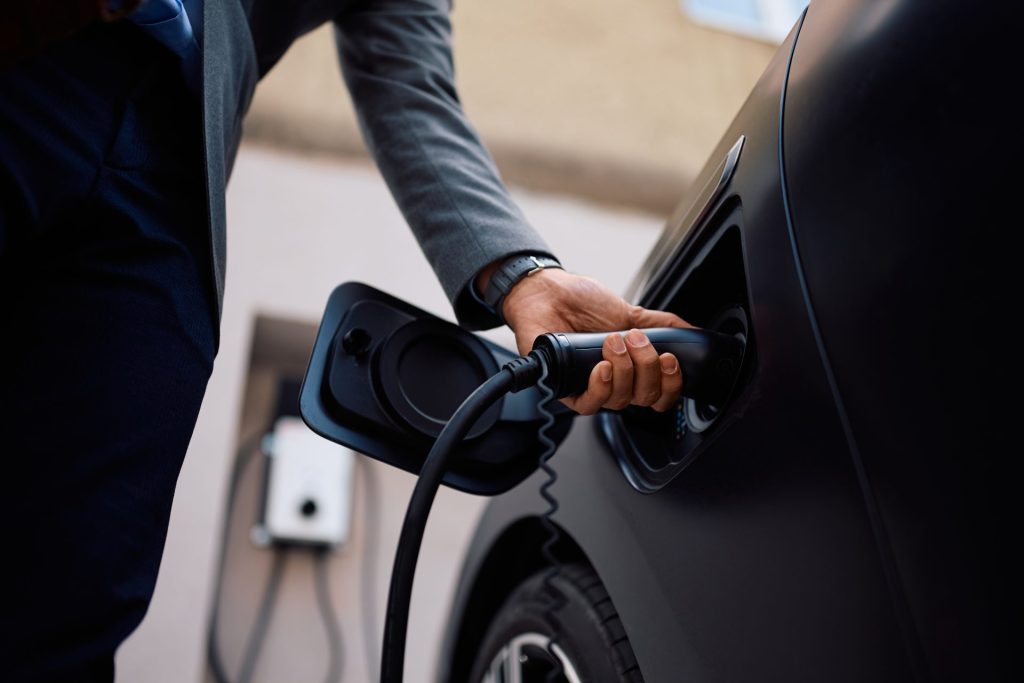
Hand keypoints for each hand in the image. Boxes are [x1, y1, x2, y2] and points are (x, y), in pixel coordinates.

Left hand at [495, 268, 691, 414]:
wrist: (549, 293)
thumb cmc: (583, 304)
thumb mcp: (631, 312)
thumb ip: (663, 324)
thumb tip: (693, 332)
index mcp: (632, 371)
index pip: (660, 396)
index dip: (670, 386)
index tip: (670, 362)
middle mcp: (613, 383)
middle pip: (644, 399)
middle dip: (647, 368)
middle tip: (636, 340)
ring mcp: (590, 387)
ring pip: (620, 402)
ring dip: (624, 370)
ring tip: (612, 342)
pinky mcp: (565, 389)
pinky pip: (589, 405)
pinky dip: (601, 387)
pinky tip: (601, 367)